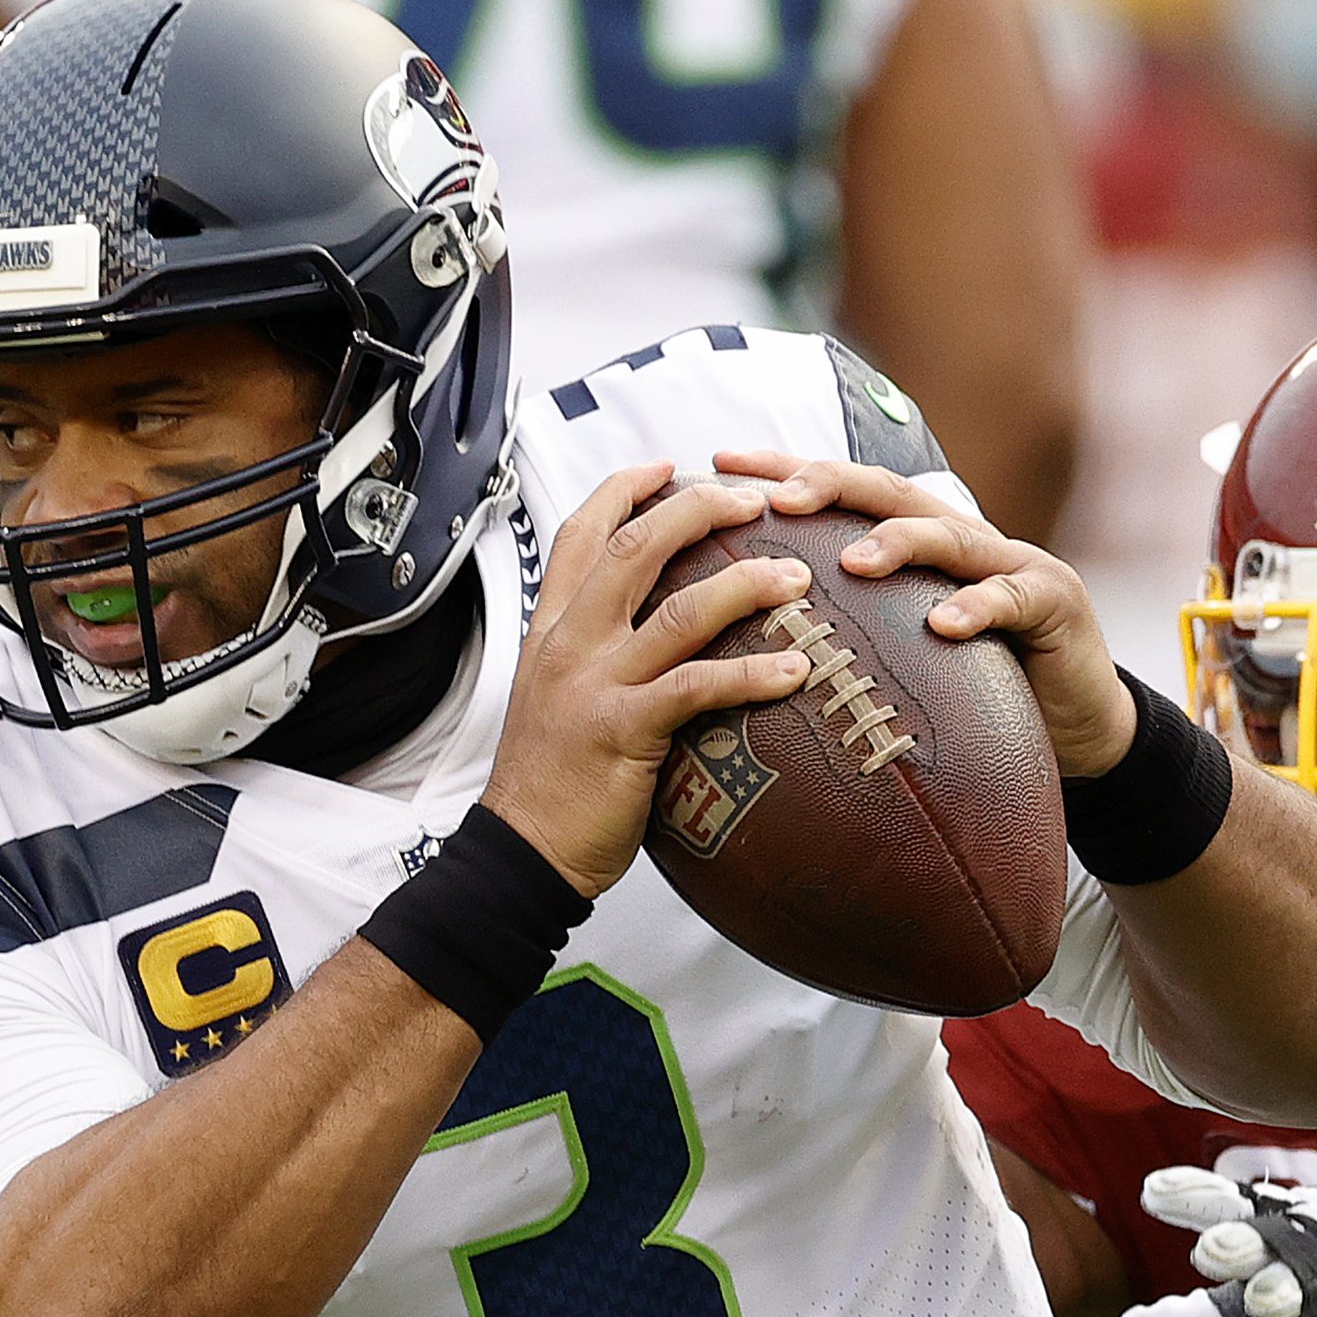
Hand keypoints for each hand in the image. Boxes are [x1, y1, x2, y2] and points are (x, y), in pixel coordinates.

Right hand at [479, 463, 814, 897]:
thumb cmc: (550, 781)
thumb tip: (648, 629)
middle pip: (636, 547)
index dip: (626, 489)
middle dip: (699, 510)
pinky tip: (796, 671)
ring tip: (795, 577)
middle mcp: (570, 643)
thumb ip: (593, 652)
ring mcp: (595, 683)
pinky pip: (698, 688)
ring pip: (677, 609)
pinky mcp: (623, 731)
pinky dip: (752, 675)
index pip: (582, 533)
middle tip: (754, 501)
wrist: (520, 850)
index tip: (670, 465)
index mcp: (552, 628)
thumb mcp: (556, 695)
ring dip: (744, 585)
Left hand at [711, 450, 1137, 777]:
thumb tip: (748, 644)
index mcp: (922, 544)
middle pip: (892, 494)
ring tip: (851, 561)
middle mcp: (964, 540)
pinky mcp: (1055, 603)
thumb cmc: (982, 693)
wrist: (1081, 730)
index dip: (788, 472)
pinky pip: (1012, 600)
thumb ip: (853, 633)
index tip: (722, 465)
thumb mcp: (906, 656)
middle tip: (778, 498)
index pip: (848, 493)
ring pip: (949, 536)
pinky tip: (942, 625)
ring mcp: (1014, 565)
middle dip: (833, 486)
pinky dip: (976, 609)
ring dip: (897, 543)